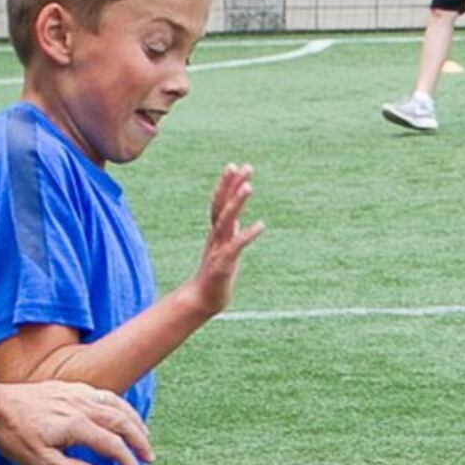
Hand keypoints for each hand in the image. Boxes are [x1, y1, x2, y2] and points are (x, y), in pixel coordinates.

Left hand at [0, 376, 151, 464]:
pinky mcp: (67, 388)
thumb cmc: (13, 436)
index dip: (128, 461)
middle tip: (149, 457)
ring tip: (143, 434)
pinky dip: (117, 403)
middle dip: (139, 440)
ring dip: (133, 420)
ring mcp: (75, 394)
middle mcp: (82, 406)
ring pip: (115, 404)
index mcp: (77, 426)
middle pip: (122, 422)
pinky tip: (117, 411)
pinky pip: (102, 393)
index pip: (113, 446)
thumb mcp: (41, 463)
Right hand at [191, 163, 263, 312]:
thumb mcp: (224, 246)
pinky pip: (236, 245)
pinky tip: (262, 225)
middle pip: (221, 205)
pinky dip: (247, 234)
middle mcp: (215, 236)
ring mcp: (218, 248)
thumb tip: (236, 216)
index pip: (219, 202)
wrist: (203, 298)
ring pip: (226, 220)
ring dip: (236, 202)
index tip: (234, 165)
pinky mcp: (223, 263)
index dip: (226, 184)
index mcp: (216, 231)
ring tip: (248, 186)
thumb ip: (229, 230)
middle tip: (244, 167)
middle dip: (232, 185)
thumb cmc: (216, 272)